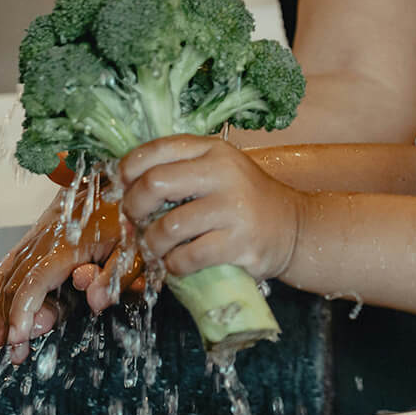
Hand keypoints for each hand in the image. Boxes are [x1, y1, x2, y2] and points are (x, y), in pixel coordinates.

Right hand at [0, 188, 124, 363]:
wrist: (120, 176)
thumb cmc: (131, 213)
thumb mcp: (135, 244)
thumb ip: (116, 274)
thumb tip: (94, 300)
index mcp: (68, 243)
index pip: (35, 281)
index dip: (22, 311)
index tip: (16, 338)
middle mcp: (44, 241)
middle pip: (5, 281)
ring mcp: (37, 240)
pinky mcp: (37, 242)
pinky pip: (8, 270)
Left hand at [119, 135, 304, 282]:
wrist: (292, 227)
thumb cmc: (244, 201)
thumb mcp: (217, 171)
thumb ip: (179, 172)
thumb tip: (124, 192)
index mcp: (213, 150)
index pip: (157, 149)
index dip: (128, 168)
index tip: (123, 187)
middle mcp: (223, 173)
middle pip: (154, 184)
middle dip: (134, 208)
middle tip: (136, 222)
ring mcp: (233, 208)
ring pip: (168, 227)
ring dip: (152, 244)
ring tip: (158, 248)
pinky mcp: (239, 242)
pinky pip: (187, 257)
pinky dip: (174, 265)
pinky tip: (178, 264)